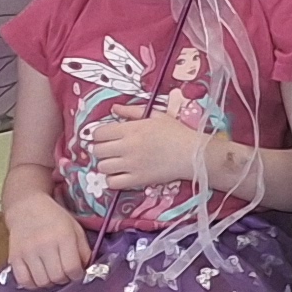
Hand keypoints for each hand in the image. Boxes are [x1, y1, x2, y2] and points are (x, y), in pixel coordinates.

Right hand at [5, 193, 92, 288]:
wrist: (27, 207)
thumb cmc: (55, 218)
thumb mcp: (76, 228)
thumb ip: (84, 249)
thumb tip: (86, 269)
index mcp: (64, 237)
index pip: (72, 268)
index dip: (78, 275)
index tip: (77, 273)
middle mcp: (45, 245)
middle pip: (57, 277)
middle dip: (64, 280)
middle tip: (65, 274)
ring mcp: (28, 252)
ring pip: (41, 282)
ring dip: (50, 283)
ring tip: (52, 274)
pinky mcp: (14, 257)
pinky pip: (24, 281)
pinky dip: (32, 284)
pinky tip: (38, 276)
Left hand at [81, 101, 216, 193]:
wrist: (193, 154)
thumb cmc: (176, 132)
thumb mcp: (157, 115)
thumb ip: (132, 111)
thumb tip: (114, 108)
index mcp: (131, 129)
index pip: (99, 133)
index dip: (99, 135)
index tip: (107, 137)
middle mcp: (127, 147)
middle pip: (97, 150)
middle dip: (101, 149)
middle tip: (111, 150)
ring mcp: (131, 165)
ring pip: (102, 167)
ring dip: (106, 164)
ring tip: (116, 163)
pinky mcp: (137, 180)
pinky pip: (112, 183)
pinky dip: (112, 180)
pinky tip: (120, 175)